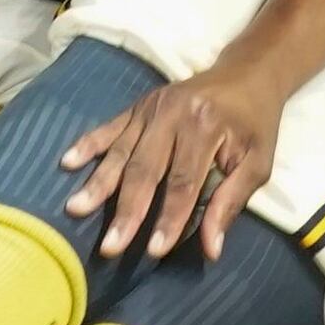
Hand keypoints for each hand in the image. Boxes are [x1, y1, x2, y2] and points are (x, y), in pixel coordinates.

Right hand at [59, 60, 293, 262]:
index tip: (154, 251)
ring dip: (99, 183)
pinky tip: (67, 162)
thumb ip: (231, 202)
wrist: (247, 73)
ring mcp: (152, 107)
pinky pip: (110, 127)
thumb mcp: (257, 163)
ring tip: (76, 209)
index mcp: (206, 127)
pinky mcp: (139, 105)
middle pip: (146, 169)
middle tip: (109, 247)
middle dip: (127, 211)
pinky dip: (89, 144)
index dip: (169, 218)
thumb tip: (210, 249)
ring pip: (122, 151)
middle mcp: (175, 114)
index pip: (184, 181)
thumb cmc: (255, 124)